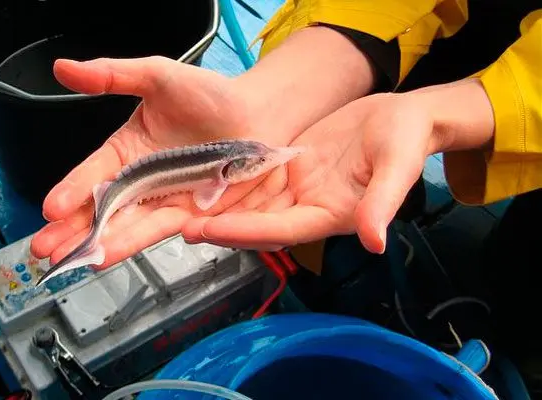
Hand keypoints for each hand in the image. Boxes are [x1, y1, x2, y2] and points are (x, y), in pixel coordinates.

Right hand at [30, 56, 296, 267]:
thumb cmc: (209, 93)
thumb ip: (112, 75)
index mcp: (126, 150)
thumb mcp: (158, 76)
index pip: (92, 173)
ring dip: (98, 243)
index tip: (50, 209)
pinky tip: (111, 256)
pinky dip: (135, 243)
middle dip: (71, 230)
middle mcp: (139, 179)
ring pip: (125, 225)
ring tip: (73, 262)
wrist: (257, 113)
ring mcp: (163, 199)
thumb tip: (61, 68)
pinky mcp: (189, 213)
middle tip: (43, 251)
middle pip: (100, 208)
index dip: (72, 190)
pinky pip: (159, 229)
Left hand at [182, 79, 494, 253]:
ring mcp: (296, 190)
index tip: (210, 230)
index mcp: (330, 215)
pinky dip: (228, 184)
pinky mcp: (289, 170)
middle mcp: (307, 208)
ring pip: (250, 205)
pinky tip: (200, 181)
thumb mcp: (397, 168)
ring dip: (217, 209)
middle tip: (179, 226)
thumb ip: (381, 204)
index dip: (245, 232)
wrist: (402, 117)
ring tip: (179, 208)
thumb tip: (375, 242)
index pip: (280, 229)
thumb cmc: (405, 141)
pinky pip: (254, 180)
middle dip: (219, 226)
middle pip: (256, 223)